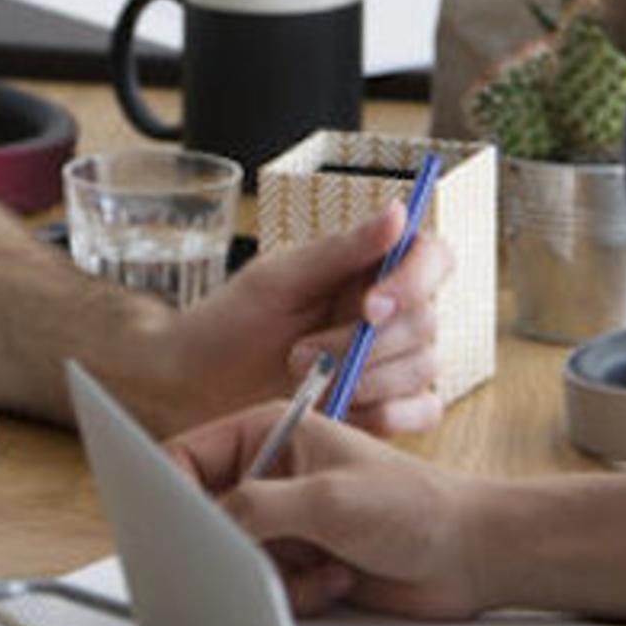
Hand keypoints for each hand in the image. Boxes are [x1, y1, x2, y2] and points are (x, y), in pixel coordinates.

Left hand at [151, 202, 453, 436]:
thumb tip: (398, 212)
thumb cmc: (227, 327)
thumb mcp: (277, 282)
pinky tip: (348, 410)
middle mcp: (387, 312)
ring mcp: (389, 362)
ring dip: (368, 378)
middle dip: (366, 343)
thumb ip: (341, 250)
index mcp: (366, 269)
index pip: (432, 258)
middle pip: (427, 319)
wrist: (193, 392)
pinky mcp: (384, 406)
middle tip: (301, 355)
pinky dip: (393, 413)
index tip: (370, 306)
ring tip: (305, 381)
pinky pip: (422, 411)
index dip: (416, 280)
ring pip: (424, 367)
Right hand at [164, 403, 488, 619]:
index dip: (169, 492)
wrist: (469, 556)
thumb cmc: (414, 507)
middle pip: (207, 515)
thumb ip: (255, 508)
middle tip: (265, 555)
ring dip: (277, 575)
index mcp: (270, 432)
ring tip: (328, 565)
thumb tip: (199, 524)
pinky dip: (298, 593)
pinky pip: (264, 588)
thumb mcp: (326, 499)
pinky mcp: (301, 563)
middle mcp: (271, 474)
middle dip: (235, 546)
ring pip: (234, 560)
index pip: (187, 456)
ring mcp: (285, 522)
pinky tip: (340, 579)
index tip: (170, 529)